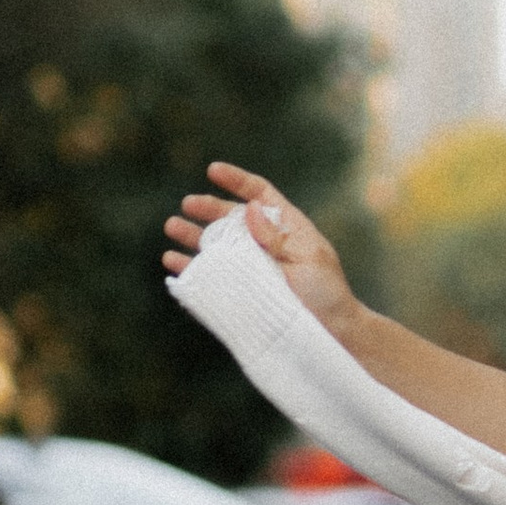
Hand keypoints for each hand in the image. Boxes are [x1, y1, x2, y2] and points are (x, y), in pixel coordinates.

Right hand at [162, 164, 361, 334]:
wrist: (332, 334)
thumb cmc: (328, 294)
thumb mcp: (308, 259)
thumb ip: (278, 236)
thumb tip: (249, 207)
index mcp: (286, 229)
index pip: (260, 195)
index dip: (237, 181)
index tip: (212, 169)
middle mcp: (264, 245)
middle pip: (231, 218)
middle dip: (208, 209)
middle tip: (186, 205)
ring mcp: (251, 269)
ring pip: (216, 246)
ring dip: (193, 235)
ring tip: (172, 227)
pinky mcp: (241, 293)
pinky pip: (210, 278)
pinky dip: (191, 269)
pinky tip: (174, 262)